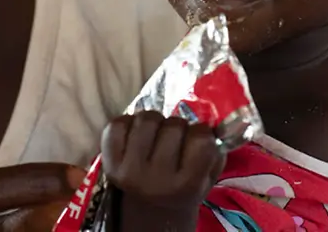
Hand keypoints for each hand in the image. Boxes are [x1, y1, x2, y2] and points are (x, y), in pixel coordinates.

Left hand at [101, 112, 224, 229]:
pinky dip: (127, 124)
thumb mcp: (207, 176)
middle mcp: (156, 181)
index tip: (197, 142)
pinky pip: (118, 124)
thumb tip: (218, 123)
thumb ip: (216, 151)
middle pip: (174, 125)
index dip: (202, 133)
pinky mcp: (109, 162)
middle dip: (178, 127)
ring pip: (147, 118)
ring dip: (155, 122)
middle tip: (175, 140)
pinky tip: (135, 138)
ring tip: (156, 136)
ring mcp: (129, 172)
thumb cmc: (183, 186)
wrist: (150, 209)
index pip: (202, 139)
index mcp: (185, 187)